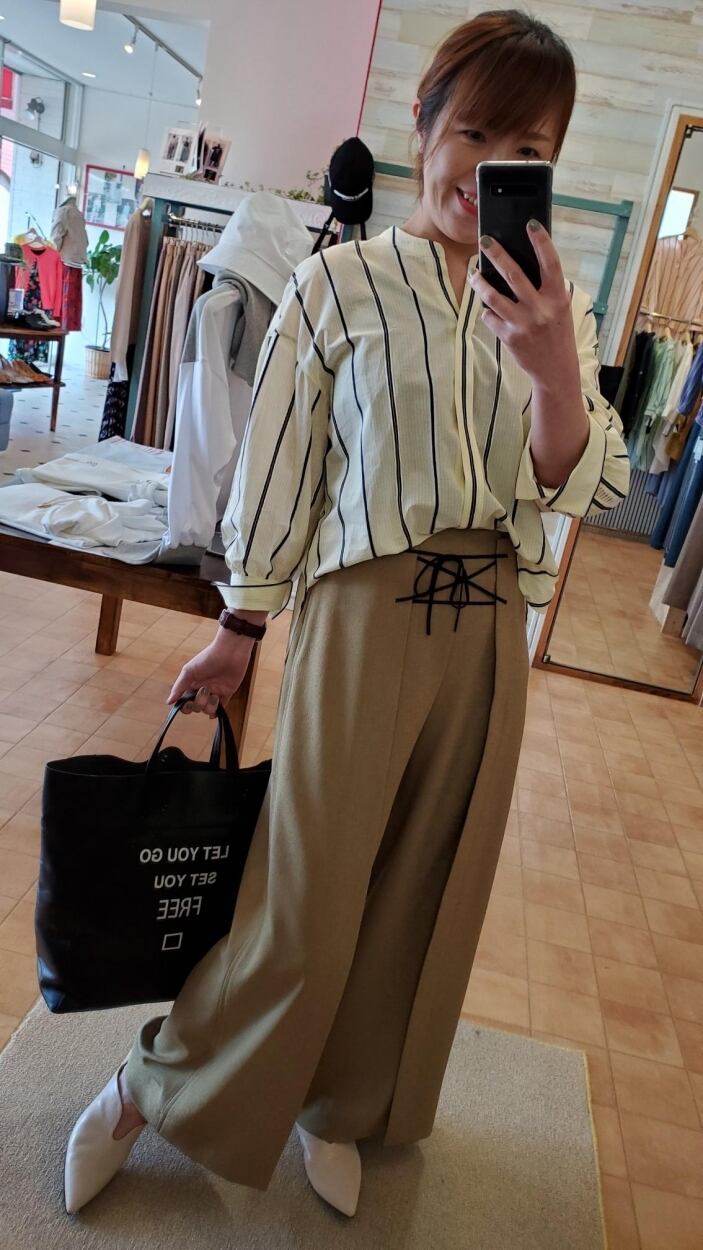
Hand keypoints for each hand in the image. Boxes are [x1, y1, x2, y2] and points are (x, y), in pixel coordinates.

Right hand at [167, 629, 254, 716]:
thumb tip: (169, 702)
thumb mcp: (189, 671)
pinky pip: (221, 707)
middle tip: (205, 690)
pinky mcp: (227, 693)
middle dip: (199, 703)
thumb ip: (179, 687)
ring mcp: (214, 692)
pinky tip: (217, 708)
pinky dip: (218, 711)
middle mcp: (202, 690)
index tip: (188, 702)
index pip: (185, 702)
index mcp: (191, 684)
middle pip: (196, 707)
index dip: (186, 706)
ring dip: (210, 706)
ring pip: (208, 709)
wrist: (230, 651)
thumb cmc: (208, 658)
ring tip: (214, 695)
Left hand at [469, 223, 578, 387]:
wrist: (555, 370)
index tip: (531, 224)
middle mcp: (540, 309)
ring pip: (493, 296)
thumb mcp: (561, 309)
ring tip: (474, 274)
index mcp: (557, 298)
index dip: (541, 242)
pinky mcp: (509, 337)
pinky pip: (490, 317)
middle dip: (496, 254)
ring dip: (480, 283)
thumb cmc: (558, 334)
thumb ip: (547, 289)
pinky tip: (488, 308)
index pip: (550, 263)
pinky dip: (487, 311)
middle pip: (514, 274)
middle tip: (484, 240)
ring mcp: (523, 324)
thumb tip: (524, 264)